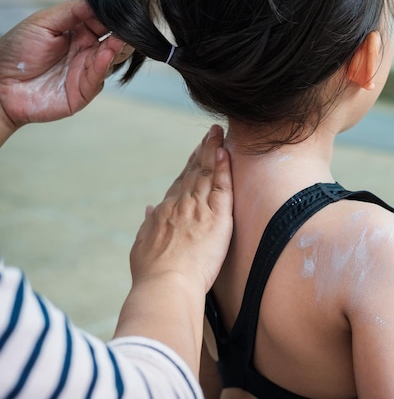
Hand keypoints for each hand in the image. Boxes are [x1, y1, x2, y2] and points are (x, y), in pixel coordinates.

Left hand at [0, 0, 130, 136]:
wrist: (1, 85)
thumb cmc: (16, 53)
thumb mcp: (43, 22)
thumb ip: (71, 12)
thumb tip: (97, 4)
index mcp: (78, 33)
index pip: (103, 22)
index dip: (112, 16)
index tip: (120, 8)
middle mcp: (86, 52)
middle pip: (114, 41)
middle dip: (123, 32)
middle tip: (129, 25)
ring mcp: (87, 71)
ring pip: (112, 58)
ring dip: (118, 47)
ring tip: (120, 38)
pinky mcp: (85, 90)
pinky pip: (99, 76)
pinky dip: (104, 64)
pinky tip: (107, 52)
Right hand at [130, 125, 232, 293]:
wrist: (165, 285)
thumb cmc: (153, 274)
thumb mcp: (143, 245)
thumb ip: (148, 225)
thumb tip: (149, 209)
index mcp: (164, 212)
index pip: (180, 184)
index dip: (189, 168)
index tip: (195, 156)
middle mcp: (180, 204)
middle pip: (194, 172)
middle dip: (202, 151)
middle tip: (211, 134)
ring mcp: (197, 208)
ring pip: (207, 173)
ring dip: (212, 150)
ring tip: (218, 134)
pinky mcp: (216, 217)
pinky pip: (222, 186)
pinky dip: (223, 167)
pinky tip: (225, 151)